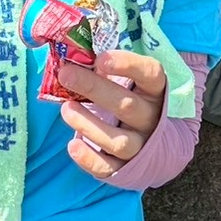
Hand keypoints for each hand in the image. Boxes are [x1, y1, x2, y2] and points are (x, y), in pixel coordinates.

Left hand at [58, 50, 166, 179]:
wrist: (153, 144)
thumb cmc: (130, 100)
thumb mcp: (129, 81)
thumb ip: (107, 68)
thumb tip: (72, 51)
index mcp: (155, 91)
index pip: (150, 74)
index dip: (127, 65)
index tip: (100, 60)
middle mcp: (151, 119)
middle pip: (126, 105)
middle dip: (94, 89)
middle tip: (66, 74)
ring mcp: (141, 145)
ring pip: (118, 140)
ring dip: (89, 125)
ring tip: (65, 109)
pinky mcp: (127, 169)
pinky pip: (109, 168)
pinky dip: (90, 159)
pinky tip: (73, 146)